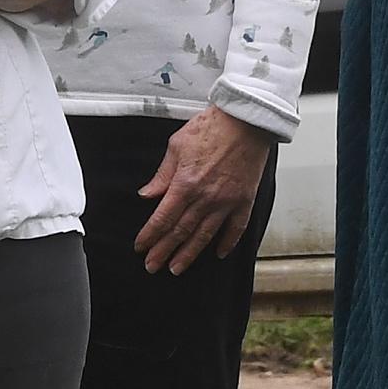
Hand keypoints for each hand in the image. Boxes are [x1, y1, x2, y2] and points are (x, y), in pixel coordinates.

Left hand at [135, 106, 274, 273]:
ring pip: (204, 235)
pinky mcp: (244, 200)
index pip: (162, 218)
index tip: (140, 246)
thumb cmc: (211, 127)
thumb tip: (147, 195)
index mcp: (185, 183)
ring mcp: (227, 201)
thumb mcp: (176, 145)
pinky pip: (235, 228)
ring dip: (189, 254)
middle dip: (164, 251)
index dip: (149, 235)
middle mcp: (205, 197)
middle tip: (152, 266)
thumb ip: (162, 175)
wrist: (246, 120)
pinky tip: (218, 253)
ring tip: (177, 268)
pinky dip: (227, 243)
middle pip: (180, 232)